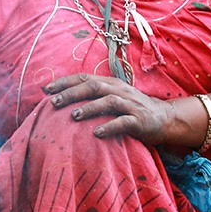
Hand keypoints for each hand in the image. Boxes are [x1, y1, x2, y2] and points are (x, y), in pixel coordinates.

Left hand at [45, 73, 175, 146]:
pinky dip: (109, 126)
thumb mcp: (114, 97)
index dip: (65, 82)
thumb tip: (64, 101)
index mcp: (111, 83)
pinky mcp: (139, 120)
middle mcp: (120, 90)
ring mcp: (130, 105)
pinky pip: (123, 122)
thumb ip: (94, 96)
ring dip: (90, 108)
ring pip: (108, 101)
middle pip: (93, 87)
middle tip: (54, 102)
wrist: (164, 118)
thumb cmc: (132, 109)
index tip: (46, 89)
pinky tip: (96, 133)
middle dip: (72, 93)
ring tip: (73, 116)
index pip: (85, 78)